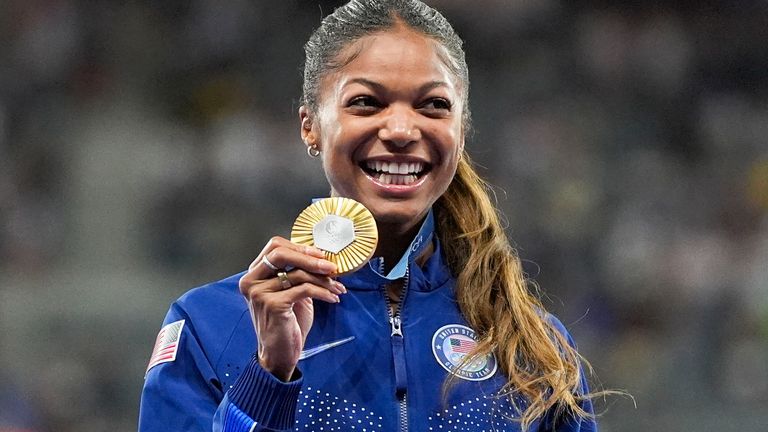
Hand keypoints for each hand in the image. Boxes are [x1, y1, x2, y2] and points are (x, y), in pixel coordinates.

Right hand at [239, 236, 345, 380]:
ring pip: (298, 273)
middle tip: (332, 267)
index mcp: (254, 275)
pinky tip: (333, 298)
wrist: (279, 354)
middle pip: (281, 253)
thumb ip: (297, 273)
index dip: (300, 248)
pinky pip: (305, 289)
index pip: (274, 246)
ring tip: (338, 287)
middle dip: (311, 258)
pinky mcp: (272, 304)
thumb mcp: (291, 293)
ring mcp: (259, 293)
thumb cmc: (286, 324)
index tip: (321, 255)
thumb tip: (322, 257)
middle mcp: (251, 281)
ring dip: (324, 280)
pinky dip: (323, 292)